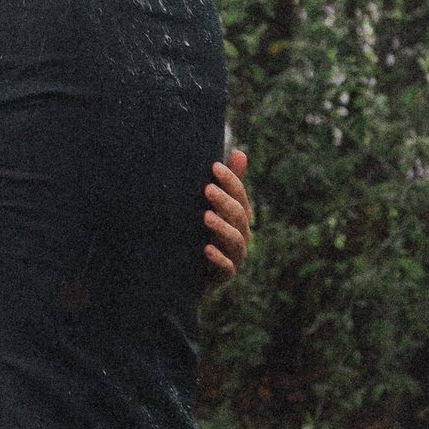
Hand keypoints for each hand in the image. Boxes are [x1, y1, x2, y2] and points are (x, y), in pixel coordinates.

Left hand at [203, 147, 252, 283]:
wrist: (187, 273)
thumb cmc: (203, 232)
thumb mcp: (212, 206)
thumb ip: (227, 184)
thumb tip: (240, 152)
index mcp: (239, 216)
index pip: (240, 195)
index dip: (230, 180)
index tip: (214, 167)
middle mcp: (241, 235)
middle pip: (239, 216)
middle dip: (224, 202)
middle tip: (207, 189)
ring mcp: (234, 256)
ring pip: (236, 241)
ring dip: (222, 228)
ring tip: (206, 217)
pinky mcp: (224, 275)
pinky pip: (226, 268)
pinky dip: (218, 258)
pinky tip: (206, 249)